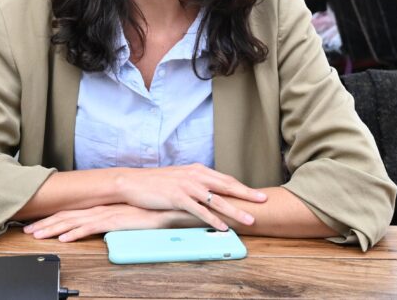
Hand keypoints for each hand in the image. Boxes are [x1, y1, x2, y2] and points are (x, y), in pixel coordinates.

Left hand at [24, 204, 196, 241]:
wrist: (170, 203)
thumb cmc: (153, 209)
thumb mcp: (129, 216)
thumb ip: (116, 220)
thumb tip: (106, 228)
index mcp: (103, 206)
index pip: (72, 212)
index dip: (53, 218)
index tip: (38, 223)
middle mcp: (101, 208)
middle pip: (67, 216)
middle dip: (45, 223)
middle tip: (27, 230)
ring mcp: (107, 213)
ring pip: (73, 221)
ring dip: (53, 228)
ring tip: (37, 235)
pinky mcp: (115, 221)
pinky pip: (91, 228)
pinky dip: (75, 232)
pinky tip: (63, 238)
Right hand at [113, 164, 266, 230]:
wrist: (133, 182)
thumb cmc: (156, 182)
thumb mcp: (180, 178)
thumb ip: (196, 183)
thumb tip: (211, 192)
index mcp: (197, 170)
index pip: (225, 178)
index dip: (242, 187)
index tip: (257, 194)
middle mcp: (195, 176)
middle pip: (226, 186)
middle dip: (246, 195)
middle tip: (263, 201)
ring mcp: (186, 186)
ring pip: (216, 200)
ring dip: (235, 211)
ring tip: (249, 219)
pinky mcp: (177, 198)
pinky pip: (199, 210)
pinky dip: (213, 219)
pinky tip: (223, 227)